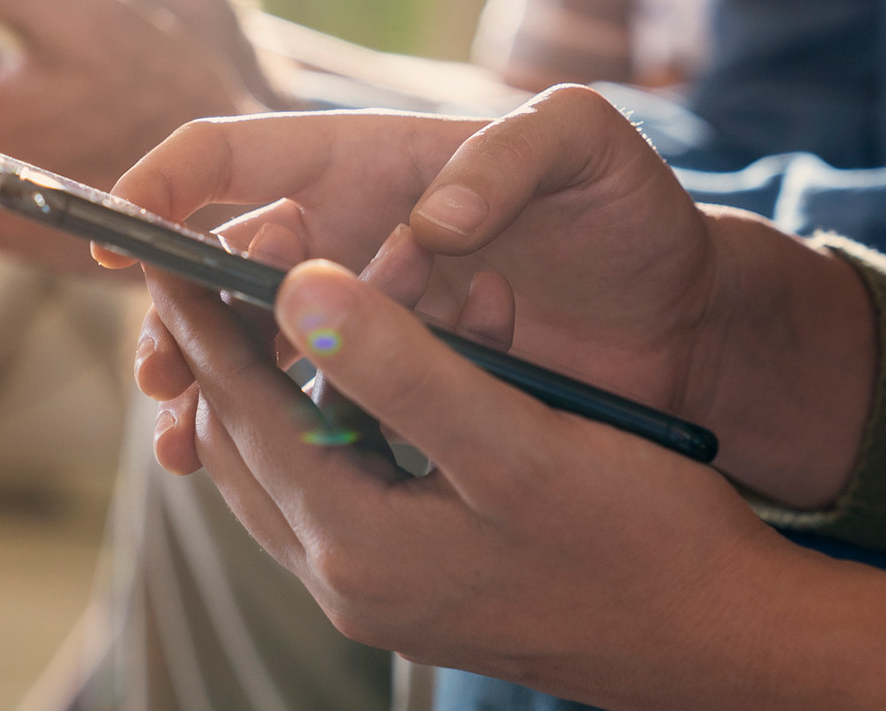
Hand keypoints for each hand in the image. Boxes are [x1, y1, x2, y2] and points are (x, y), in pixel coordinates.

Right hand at [117, 85, 880, 508]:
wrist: (681, 323)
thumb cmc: (629, 209)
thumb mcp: (589, 144)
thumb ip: (515, 154)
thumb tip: (436, 221)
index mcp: (368, 161)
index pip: (234, 153)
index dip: (166, 180)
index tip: (127, 229)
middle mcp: (343, 234)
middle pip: (217, 261)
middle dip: (176, 309)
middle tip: (165, 364)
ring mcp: (358, 314)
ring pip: (242, 344)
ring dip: (200, 382)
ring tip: (183, 432)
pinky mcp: (384, 384)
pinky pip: (294, 406)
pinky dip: (252, 434)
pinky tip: (223, 467)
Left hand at [133, 247, 885, 709]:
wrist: (722, 639)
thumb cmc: (640, 536)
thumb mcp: (518, 439)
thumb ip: (404, 364)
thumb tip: (299, 289)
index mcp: (360, 543)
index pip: (243, 409)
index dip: (201, 320)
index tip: (163, 246)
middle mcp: (349, 581)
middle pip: (241, 446)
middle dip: (219, 353)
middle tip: (204, 264)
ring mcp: (378, 595)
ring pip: (276, 476)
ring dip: (265, 392)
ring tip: (255, 309)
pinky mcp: (412, 590)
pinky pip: (323, 496)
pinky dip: (314, 430)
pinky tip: (341, 384)